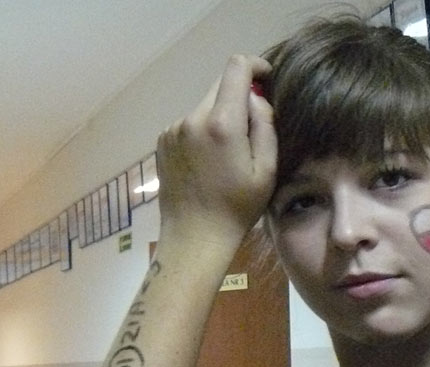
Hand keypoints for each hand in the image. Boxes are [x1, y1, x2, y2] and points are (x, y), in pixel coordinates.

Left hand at [156, 55, 276, 243]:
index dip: (255, 66)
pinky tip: (210, 160)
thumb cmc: (237, 208)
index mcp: (222, 124)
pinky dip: (204, 130)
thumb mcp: (267, 170)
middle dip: (240, 96)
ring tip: (230, 152)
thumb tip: (255, 99)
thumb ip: (265, 126)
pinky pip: (190, 122)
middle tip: (252, 127)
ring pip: (205, 105)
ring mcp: (173, 128)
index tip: (267, 79)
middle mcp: (192, 118)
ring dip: (221, 115)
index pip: (236, 68)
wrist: (194, 237)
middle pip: (220, 85)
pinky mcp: (163, 140)